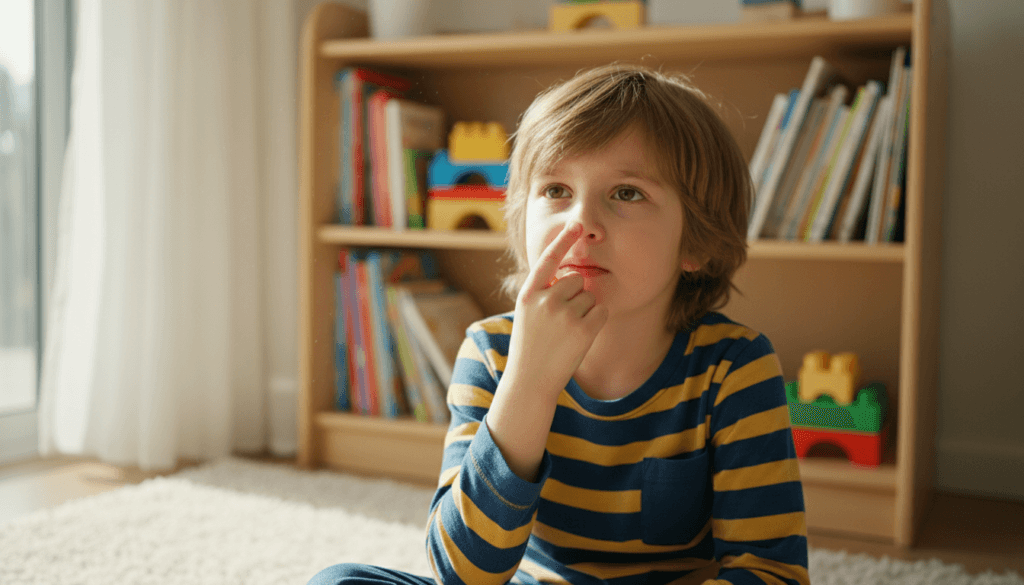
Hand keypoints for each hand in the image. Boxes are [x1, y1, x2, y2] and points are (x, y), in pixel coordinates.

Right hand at [507, 222, 608, 398]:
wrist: (530, 380)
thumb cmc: (530, 346)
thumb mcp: (528, 314)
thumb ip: (545, 293)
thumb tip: (572, 276)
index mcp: (528, 294)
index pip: (547, 259)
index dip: (563, 239)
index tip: (576, 223)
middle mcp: (545, 300)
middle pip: (575, 279)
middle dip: (574, 295)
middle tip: (560, 321)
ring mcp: (564, 315)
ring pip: (589, 296)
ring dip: (584, 310)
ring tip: (566, 331)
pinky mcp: (583, 329)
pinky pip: (601, 311)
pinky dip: (596, 321)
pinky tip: (580, 336)